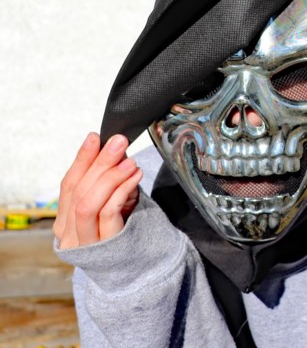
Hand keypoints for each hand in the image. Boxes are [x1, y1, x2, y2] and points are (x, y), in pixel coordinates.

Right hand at [53, 133, 141, 249]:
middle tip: (118, 142)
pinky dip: (121, 190)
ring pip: (88, 203)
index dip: (82, 159)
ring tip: (129, 161)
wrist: (140, 270)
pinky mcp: (107, 247)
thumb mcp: (111, 205)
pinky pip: (108, 214)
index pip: (69, 185)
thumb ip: (107, 182)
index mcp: (65, 222)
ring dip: (110, 177)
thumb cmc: (122, 233)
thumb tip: (113, 149)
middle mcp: (69, 234)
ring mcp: (86, 243)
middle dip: (99, 162)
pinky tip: (134, 176)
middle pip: (79, 191)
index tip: (95, 137)